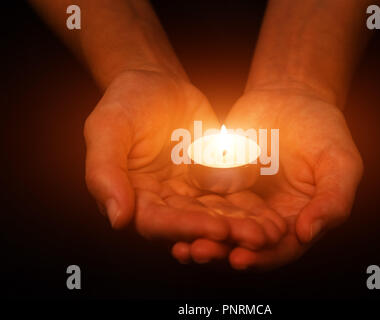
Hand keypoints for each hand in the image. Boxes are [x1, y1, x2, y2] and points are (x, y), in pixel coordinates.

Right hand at [84, 70, 285, 248]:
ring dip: (244, 226)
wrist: (155, 83)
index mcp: (134, 197)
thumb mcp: (107, 129)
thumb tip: (118, 219)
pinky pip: (232, 197)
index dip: (187, 227)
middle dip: (225, 232)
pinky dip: (252, 208)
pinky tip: (273, 216)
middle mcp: (163, 202)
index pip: (158, 222)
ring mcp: (189, 193)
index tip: (217, 229)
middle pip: (194, 224)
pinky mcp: (212, 181)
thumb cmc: (124, 103)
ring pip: (217, 214)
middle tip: (256, 238)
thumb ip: (104, 173)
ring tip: (271, 232)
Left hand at [171, 87, 362, 268]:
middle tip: (198, 252)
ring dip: (199, 238)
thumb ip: (333, 200)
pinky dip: (188, 211)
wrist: (290, 97)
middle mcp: (267, 218)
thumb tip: (308, 234)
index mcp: (297, 221)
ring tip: (180, 244)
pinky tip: (171, 214)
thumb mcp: (340, 163)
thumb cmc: (322, 130)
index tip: (239, 258)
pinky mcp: (219, 184)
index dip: (261, 257)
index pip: (279, 250)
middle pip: (242, 245)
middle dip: (220, 252)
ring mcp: (241, 202)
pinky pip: (201, 201)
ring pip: (218, 228)